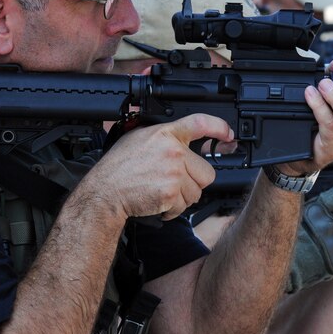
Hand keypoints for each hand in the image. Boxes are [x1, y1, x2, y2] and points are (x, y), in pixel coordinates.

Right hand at [79, 114, 233, 221]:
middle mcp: (173, 151)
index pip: (200, 123)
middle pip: (207, 172)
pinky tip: (157, 202)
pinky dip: (173, 210)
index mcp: (165, 133)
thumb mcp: (138, 139)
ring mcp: (173, 172)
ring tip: (161, 191)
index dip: (219, 128)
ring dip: (182, 198)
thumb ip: (163, 137)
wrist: (104, 193)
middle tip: (174, 183)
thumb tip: (185, 139)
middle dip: (194, 182)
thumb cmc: (118, 168)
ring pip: (197, 192)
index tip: (228, 134)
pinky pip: (184, 207)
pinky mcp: (171, 193)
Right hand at [286, 177, 332, 293]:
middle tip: (316, 238)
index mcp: (317, 210)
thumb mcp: (297, 215)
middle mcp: (327, 225)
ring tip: (313, 249)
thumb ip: (317, 209)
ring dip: (332, 245)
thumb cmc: (281, 238)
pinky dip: (331, 259)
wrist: (274, 264)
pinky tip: (316, 259)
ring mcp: (332, 244)